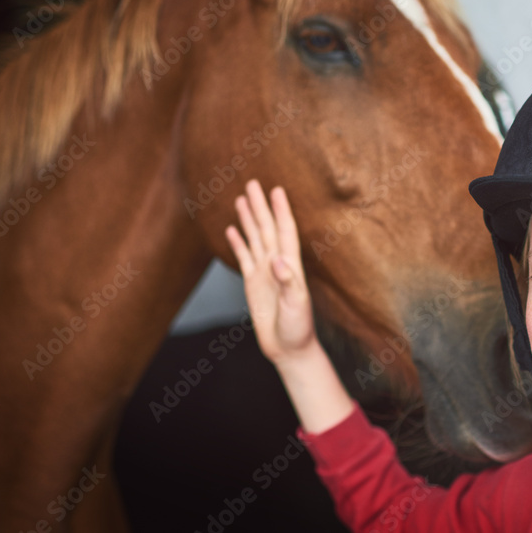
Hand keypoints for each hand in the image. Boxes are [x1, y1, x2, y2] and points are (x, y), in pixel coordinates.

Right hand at [225, 180, 316, 364]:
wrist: (289, 349)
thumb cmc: (298, 329)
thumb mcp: (297, 305)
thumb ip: (288, 282)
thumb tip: (277, 259)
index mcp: (290, 266)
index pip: (285, 231)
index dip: (281, 210)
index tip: (276, 190)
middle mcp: (277, 264)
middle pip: (268, 228)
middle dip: (261, 206)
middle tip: (253, 183)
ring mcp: (265, 273)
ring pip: (255, 238)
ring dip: (249, 219)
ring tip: (242, 198)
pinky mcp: (253, 283)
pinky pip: (244, 257)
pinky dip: (238, 242)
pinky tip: (232, 229)